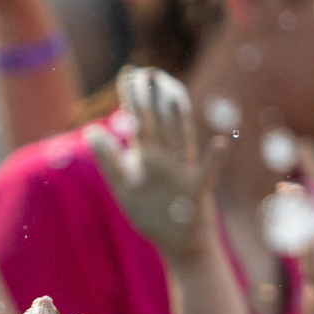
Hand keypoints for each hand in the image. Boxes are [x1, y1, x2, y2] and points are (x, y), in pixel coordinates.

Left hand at [86, 67, 219, 263]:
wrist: (180, 242)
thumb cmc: (152, 213)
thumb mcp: (125, 187)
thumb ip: (109, 160)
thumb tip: (92, 130)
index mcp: (148, 155)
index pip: (138, 120)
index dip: (132, 98)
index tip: (128, 72)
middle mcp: (166, 158)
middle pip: (157, 124)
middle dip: (151, 99)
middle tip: (147, 72)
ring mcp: (183, 172)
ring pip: (180, 139)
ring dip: (177, 118)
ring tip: (174, 96)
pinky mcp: (197, 191)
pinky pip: (207, 174)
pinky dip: (215, 160)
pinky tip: (221, 143)